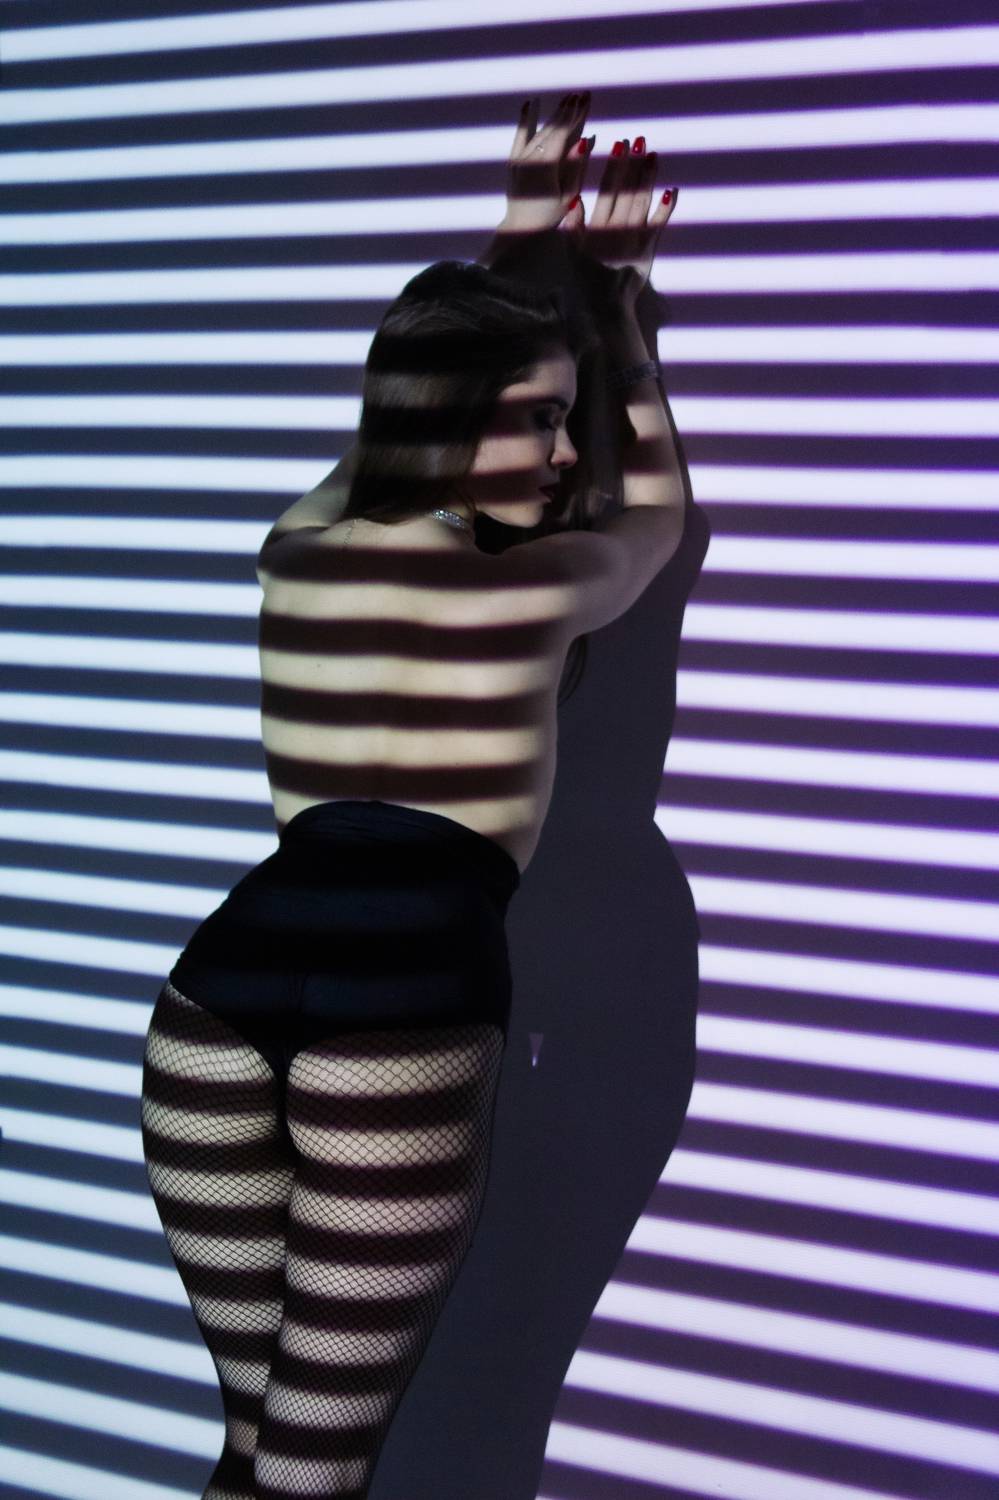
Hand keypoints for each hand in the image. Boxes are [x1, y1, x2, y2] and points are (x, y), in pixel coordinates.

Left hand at [498, 92, 594, 237]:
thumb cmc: (549, 216)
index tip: (584, 101)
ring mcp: (519, 159)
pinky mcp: (513, 160)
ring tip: (567, 98)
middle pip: (551, 129)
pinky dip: (525, 119)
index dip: (573, 117)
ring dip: (553, 114)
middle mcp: (529, 159)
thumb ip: (576, 166)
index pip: (561, 135)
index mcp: (544, 168)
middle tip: (580, 94)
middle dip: (566, 111)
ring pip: (539, 131)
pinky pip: (519, 136)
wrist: (522, 227)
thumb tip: (586, 140)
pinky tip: (530, 102)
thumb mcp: (568, 194)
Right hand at [561, 137, 677, 313]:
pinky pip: (659, 226)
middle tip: (639, 140)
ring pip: (643, 202)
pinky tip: (671, 191)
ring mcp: (635, 239)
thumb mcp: (573, 252)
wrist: (607, 306)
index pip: (608, 190)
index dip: (615, 167)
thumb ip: (574, 225)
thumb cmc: (588, 279)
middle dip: (633, 164)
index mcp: (598, 227)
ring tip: (653, 156)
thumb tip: (575, 198)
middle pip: (627, 191)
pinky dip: (666, 209)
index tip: (620, 145)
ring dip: (649, 179)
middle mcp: (617, 229)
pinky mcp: (649, 251)